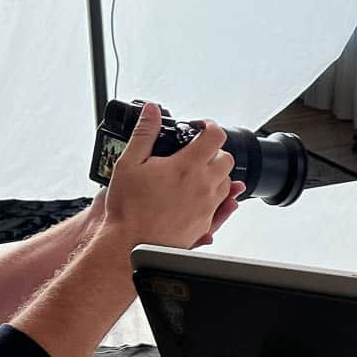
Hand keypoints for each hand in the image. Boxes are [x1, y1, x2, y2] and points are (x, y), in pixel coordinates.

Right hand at [102, 102, 236, 250]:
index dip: (209, 126)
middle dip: (214, 150)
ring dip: (216, 173)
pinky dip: (218, 196)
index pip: (215, 136)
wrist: (130, 246)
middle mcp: (203, 186)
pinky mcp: (205, 224)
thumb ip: (144, 133)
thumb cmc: (128, 208)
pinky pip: (223, 206)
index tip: (200, 128)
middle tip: (195, 151)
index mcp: (187, 167)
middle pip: (226, 159)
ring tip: (194, 173)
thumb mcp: (129, 163)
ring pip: (227, 182)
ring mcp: (207, 207)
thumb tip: (152, 111)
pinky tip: (203, 194)